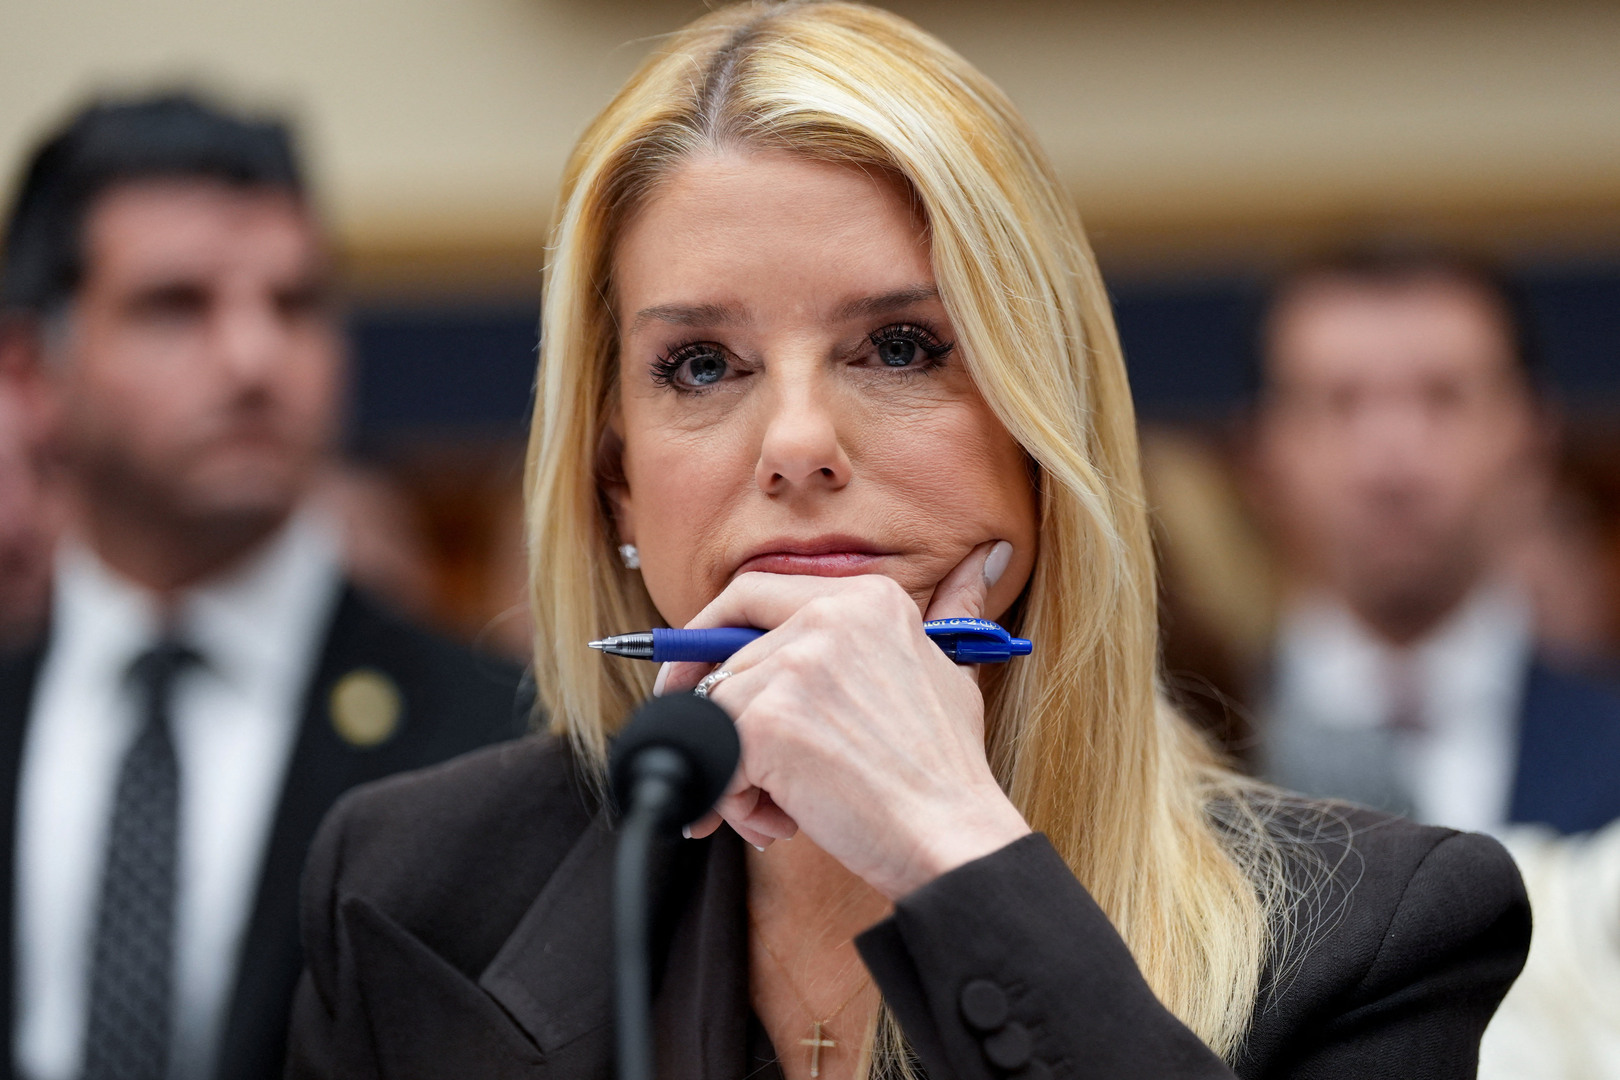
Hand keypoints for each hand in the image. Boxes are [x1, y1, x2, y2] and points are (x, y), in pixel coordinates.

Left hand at [659, 541, 1030, 899]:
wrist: (952, 838)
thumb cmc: (946, 770)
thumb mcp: (952, 670)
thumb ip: (949, 608)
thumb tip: (986, 555)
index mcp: (866, 598)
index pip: (751, 592)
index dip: (709, 635)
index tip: (696, 673)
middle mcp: (829, 617)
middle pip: (725, 660)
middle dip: (719, 717)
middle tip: (731, 765)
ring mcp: (796, 667)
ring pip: (714, 710)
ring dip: (734, 769)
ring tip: (780, 808)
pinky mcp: (769, 721)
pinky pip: (709, 754)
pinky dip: (728, 800)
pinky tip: (775, 823)